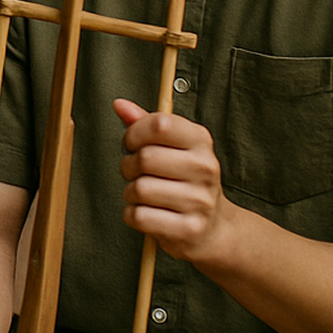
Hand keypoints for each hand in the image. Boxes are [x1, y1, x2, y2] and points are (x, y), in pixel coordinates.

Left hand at [115, 98, 240, 262]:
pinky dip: (133, 215)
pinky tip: (148, 213)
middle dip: (128, 166)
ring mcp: (200, 200)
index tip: (132, 144)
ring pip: (139, 189)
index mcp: (201, 141)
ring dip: (131, 193)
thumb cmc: (183, 180)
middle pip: (145, 158)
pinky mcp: (189, 228)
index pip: (159, 124)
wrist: (213, 227)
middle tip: (136, 173)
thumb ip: (144, 124)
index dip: (134, 133)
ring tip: (145, 195)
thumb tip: (119, 104)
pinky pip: (139, 216)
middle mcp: (206, 168)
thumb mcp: (171, 146)